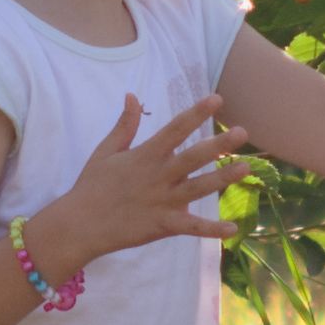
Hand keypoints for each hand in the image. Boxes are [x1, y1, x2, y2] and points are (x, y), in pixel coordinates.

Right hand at [49, 94, 241, 266]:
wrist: (79, 224)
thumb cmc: (92, 186)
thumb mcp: (106, 151)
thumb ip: (125, 125)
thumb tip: (132, 95)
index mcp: (146, 155)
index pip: (175, 129)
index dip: (196, 113)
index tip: (217, 98)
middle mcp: (158, 175)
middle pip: (193, 157)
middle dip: (218, 144)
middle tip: (243, 132)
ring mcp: (162, 201)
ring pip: (198, 187)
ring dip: (222, 179)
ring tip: (245, 168)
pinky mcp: (162, 225)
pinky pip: (191, 227)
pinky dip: (211, 230)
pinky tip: (232, 229)